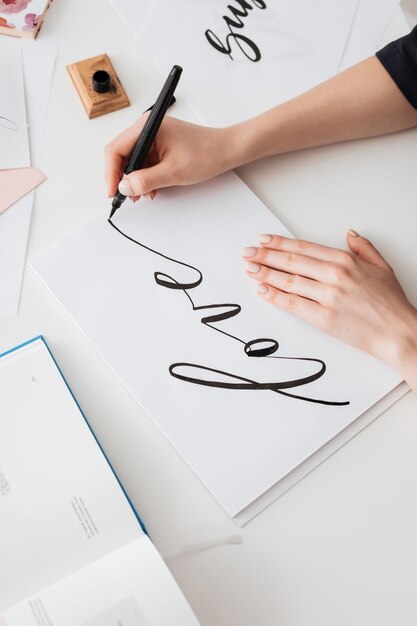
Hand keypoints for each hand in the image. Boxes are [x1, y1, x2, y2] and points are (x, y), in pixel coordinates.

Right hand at [105, 115, 235, 200]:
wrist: (226, 150)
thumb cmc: (206, 154)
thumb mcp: (173, 172)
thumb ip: (146, 180)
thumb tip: (124, 187)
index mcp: (148, 127)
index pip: (116, 149)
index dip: (111, 173)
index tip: (113, 192)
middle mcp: (148, 128)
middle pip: (122, 154)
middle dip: (123, 178)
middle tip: (128, 197)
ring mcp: (153, 136)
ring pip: (132, 160)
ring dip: (135, 179)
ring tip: (144, 194)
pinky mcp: (159, 145)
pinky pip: (144, 161)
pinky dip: (145, 176)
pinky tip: (152, 188)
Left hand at [242, 230, 416, 391]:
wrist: (398, 332)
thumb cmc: (391, 304)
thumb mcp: (381, 267)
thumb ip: (363, 248)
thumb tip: (349, 235)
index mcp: (345, 261)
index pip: (303, 248)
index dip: (280, 243)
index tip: (264, 240)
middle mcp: (334, 275)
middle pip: (291, 262)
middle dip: (265, 256)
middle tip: (248, 253)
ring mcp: (327, 297)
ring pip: (288, 281)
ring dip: (264, 274)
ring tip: (249, 269)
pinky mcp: (323, 318)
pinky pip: (292, 304)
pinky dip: (274, 296)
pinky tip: (262, 290)